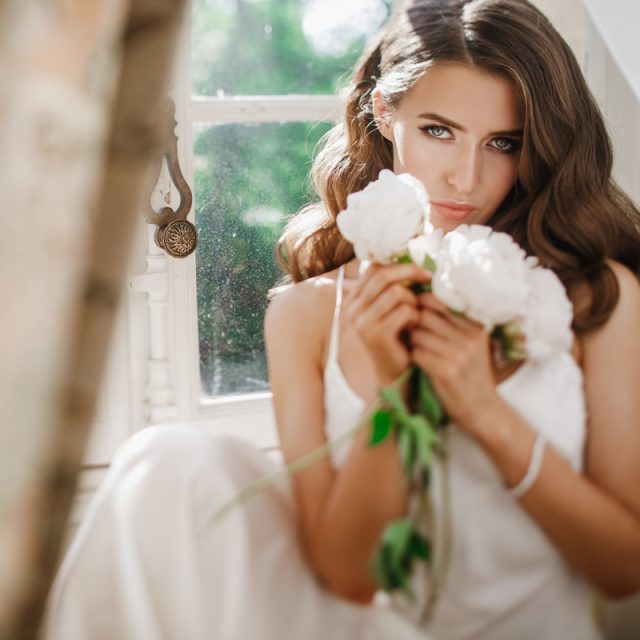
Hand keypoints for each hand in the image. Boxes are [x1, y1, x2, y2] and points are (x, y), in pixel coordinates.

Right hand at [343, 263, 430, 385]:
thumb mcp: (389, 309)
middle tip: (429, 278)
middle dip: (410, 273)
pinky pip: (405, 311)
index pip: (373, 268)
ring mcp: (362, 322)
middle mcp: (352, 309)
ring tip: (416, 314)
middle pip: (384, 275)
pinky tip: (415, 327)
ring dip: (414, 301)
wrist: (392, 372)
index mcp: (353, 299)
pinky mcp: (377, 335)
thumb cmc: (396, 337)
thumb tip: (414, 256)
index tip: (420, 268)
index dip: (398, 264)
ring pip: (397, 292)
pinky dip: (416, 316)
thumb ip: (390, 287)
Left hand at [409, 293, 500, 432]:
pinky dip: (413, 357)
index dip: (421, 305)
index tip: (416, 313)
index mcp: (476, 326)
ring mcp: (458, 354)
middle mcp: (469, 337)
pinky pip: (417, 353)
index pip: (438, 301)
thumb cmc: (471, 374)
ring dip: (412, 342)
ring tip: (417, 349)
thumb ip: (453, 323)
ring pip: (418, 334)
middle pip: (424, 315)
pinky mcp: (446, 371)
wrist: (483, 410)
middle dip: (413, 323)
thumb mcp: (471, 344)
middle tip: (412, 333)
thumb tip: (420, 296)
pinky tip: (420, 363)